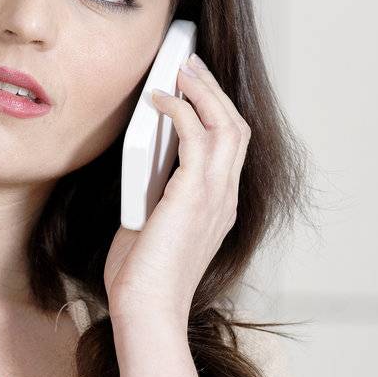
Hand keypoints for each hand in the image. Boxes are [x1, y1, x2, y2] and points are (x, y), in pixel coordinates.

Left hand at [103, 53, 251, 326]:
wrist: (146, 311)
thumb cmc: (142, 282)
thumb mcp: (150, 228)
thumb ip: (154, 197)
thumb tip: (142, 171)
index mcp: (219, 209)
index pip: (230, 149)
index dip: (217, 114)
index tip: (194, 90)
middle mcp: (225, 199)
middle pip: (236, 128)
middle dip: (214, 91)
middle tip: (189, 65)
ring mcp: (216, 197)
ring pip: (226, 124)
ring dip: (204, 91)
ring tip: (181, 69)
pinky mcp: (195, 196)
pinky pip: (197, 136)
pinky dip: (181, 111)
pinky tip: (160, 100)